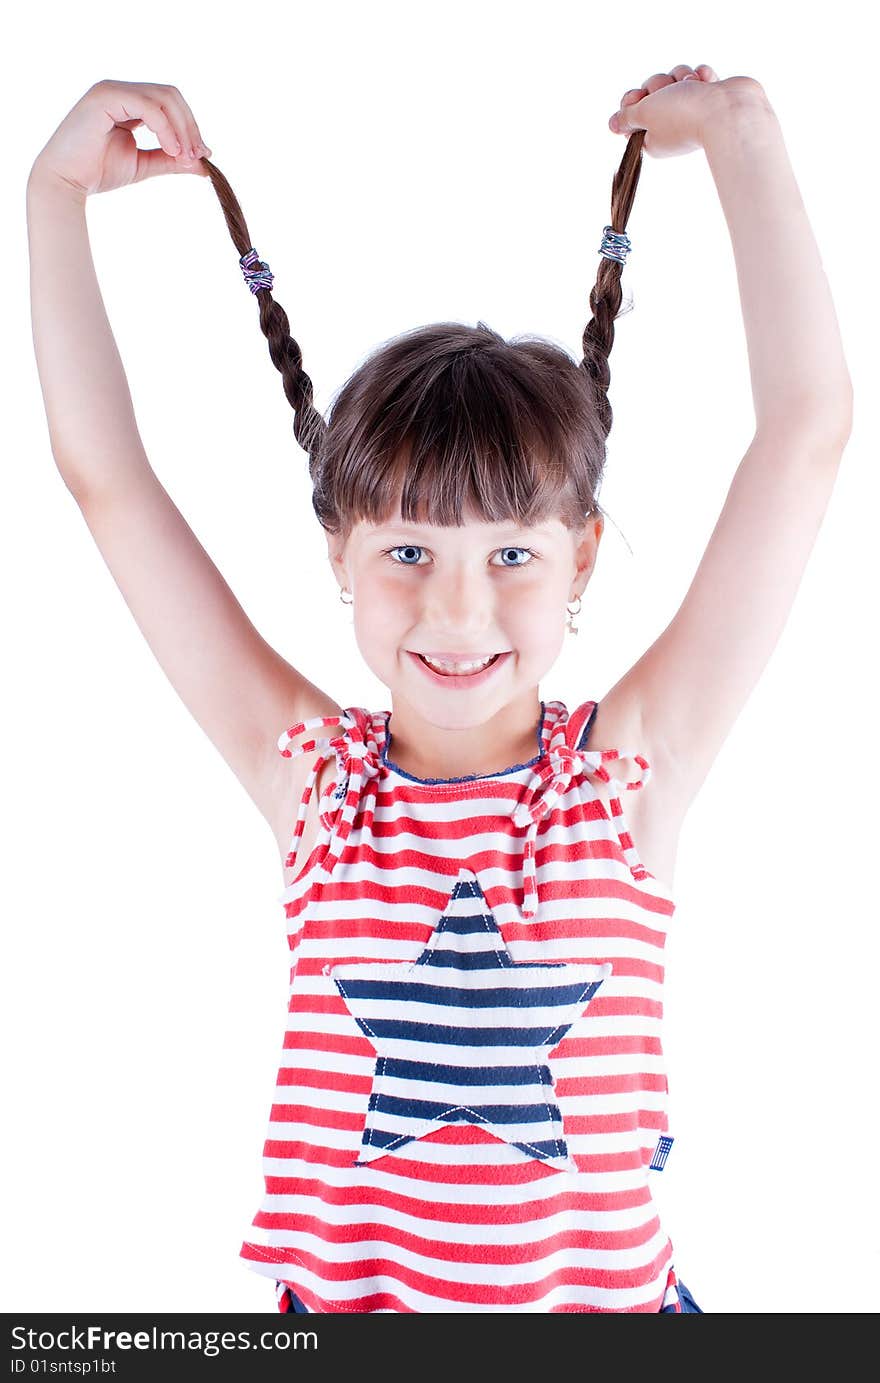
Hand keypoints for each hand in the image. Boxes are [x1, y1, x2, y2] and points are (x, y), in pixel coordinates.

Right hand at [29, 79, 212, 197]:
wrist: (65, 181)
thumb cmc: (97, 172)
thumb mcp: (143, 164)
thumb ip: (170, 160)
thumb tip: (204, 164)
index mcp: (127, 102)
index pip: (169, 103)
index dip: (190, 126)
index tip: (202, 155)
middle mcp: (120, 90)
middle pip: (170, 95)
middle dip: (190, 125)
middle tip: (198, 155)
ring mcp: (112, 90)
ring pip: (163, 97)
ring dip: (182, 128)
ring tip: (186, 156)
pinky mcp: (106, 96)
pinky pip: (149, 106)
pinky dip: (166, 128)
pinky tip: (172, 150)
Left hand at [608, 65, 768, 157]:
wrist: (728, 110)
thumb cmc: (683, 114)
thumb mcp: (644, 114)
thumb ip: (627, 117)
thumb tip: (613, 125)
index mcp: (653, 138)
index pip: (632, 114)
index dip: (633, 101)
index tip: (638, 98)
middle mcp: (671, 126)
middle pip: (652, 92)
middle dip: (658, 85)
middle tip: (668, 93)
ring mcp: (692, 111)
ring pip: (674, 79)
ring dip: (681, 77)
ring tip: (692, 87)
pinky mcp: (710, 97)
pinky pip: (698, 76)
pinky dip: (702, 76)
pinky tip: (707, 83)